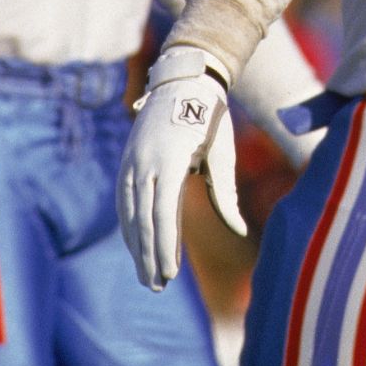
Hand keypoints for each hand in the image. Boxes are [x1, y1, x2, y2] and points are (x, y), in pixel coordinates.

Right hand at [117, 46, 245, 290]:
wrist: (183, 80)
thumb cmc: (210, 117)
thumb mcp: (222, 153)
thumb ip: (225, 194)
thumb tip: (240, 230)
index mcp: (169, 158)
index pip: (163, 211)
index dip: (164, 244)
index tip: (170, 273)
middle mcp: (144, 161)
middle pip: (142, 218)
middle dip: (148, 254)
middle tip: (156, 286)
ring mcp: (132, 160)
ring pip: (129, 212)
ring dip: (136, 245)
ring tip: (146, 274)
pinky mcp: (127, 161)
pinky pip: (124, 200)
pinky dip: (129, 225)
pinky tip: (136, 245)